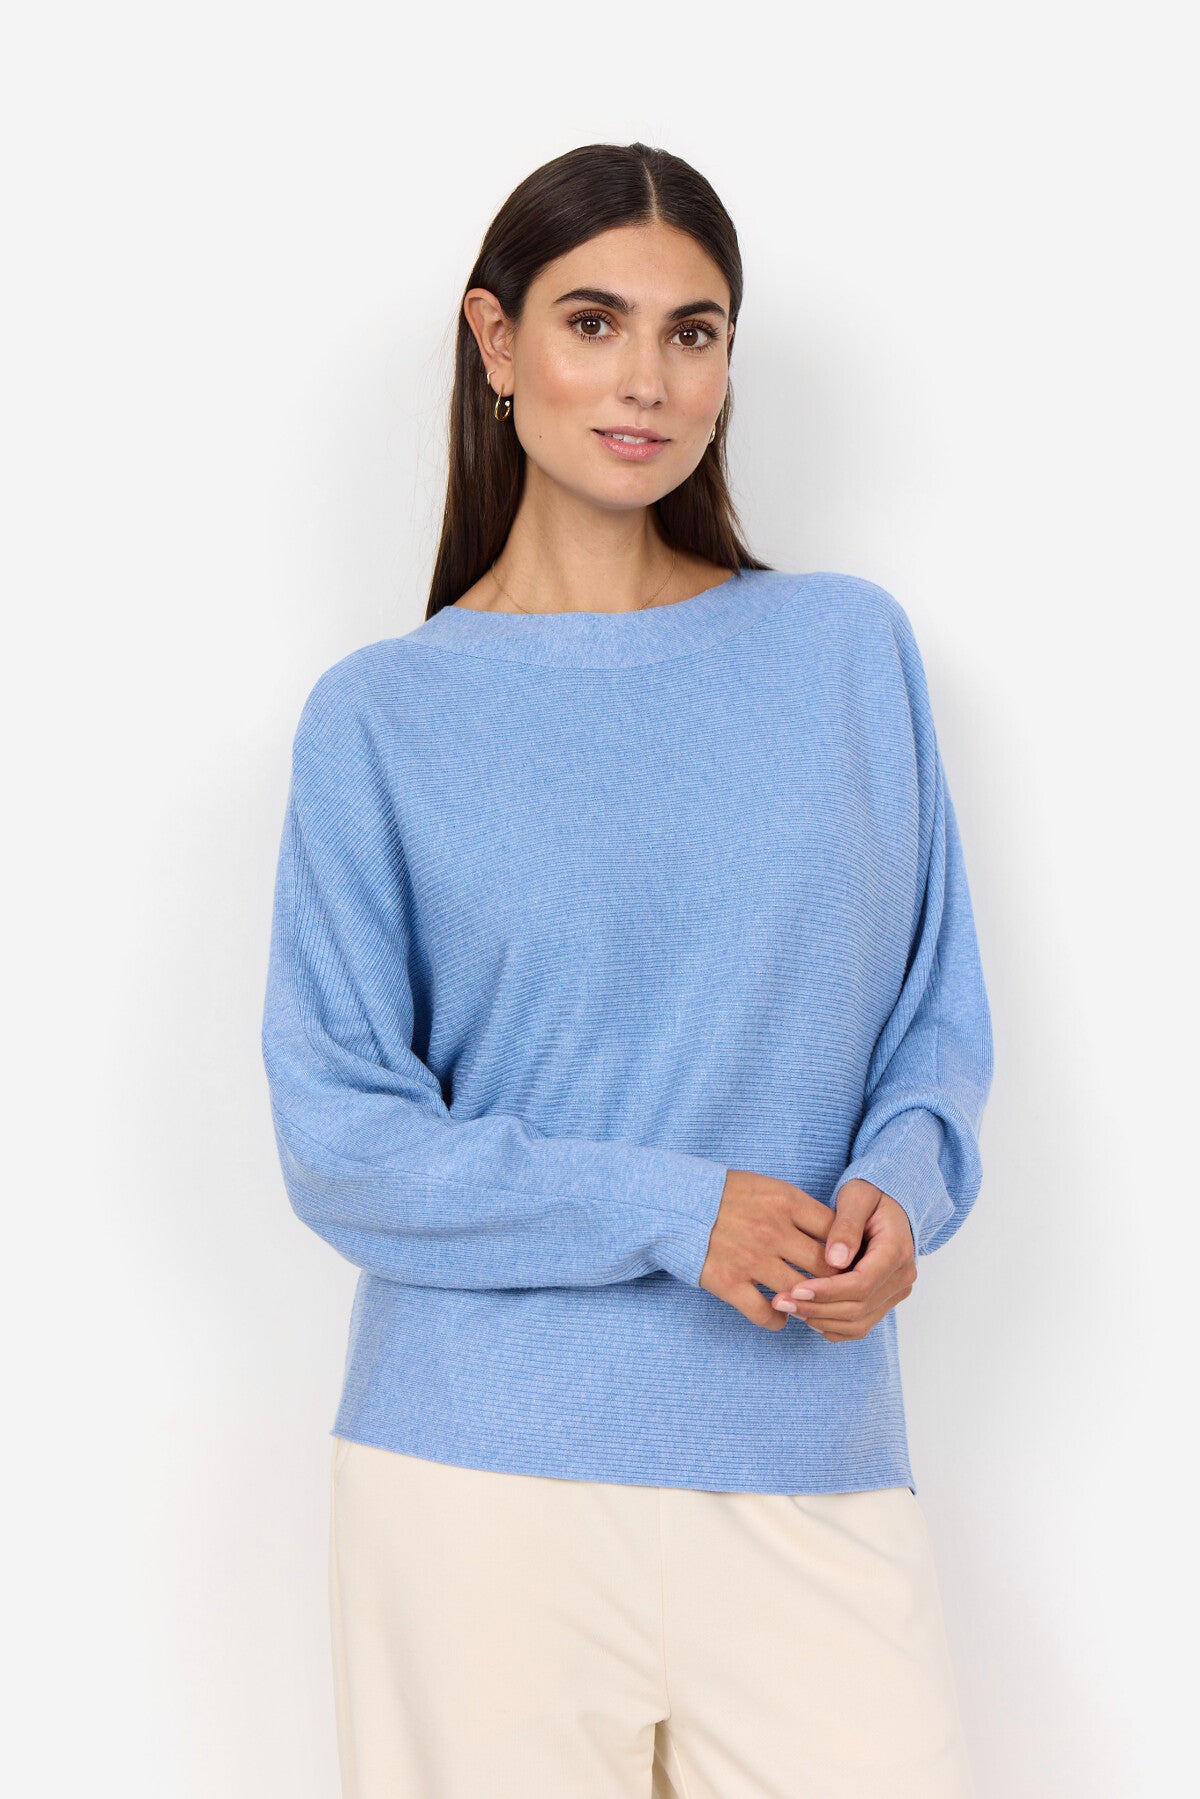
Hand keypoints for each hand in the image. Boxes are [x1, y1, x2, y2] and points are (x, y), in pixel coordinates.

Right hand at [699, 1169, 846, 1331]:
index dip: (848, 1251)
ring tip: (808, 1305)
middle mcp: (773, 1230)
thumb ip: (799, 1209)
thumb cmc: (725, 1194)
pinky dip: (778, 1320)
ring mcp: (750, 1258)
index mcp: (786, 1201)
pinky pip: (765, 1313)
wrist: (673, 1202)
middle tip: (837, 1291)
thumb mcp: (767, 1187)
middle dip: (836, 1282)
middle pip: (825, 1266)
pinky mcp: (727, 1282)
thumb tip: (835, 1234)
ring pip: (800, 1293)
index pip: (837, 1231)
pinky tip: (779, 1315)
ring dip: (809, 1303)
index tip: (848, 1262)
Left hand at [769, 1179, 916, 1339]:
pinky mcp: (884, 1302)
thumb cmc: (869, 1195)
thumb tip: (835, 1260)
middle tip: (781, 1301)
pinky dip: (833, 1327)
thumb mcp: (857, 1197)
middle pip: (858, 1308)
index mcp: (897, 1251)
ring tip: (789, 1306)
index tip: (796, 1288)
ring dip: (821, 1320)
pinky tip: (807, 1315)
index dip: (828, 1291)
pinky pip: (859, 1327)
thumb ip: (846, 1226)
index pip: (862, 1284)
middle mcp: (901, 1278)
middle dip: (817, 1308)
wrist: (887, 1204)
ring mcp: (895, 1293)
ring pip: (858, 1323)